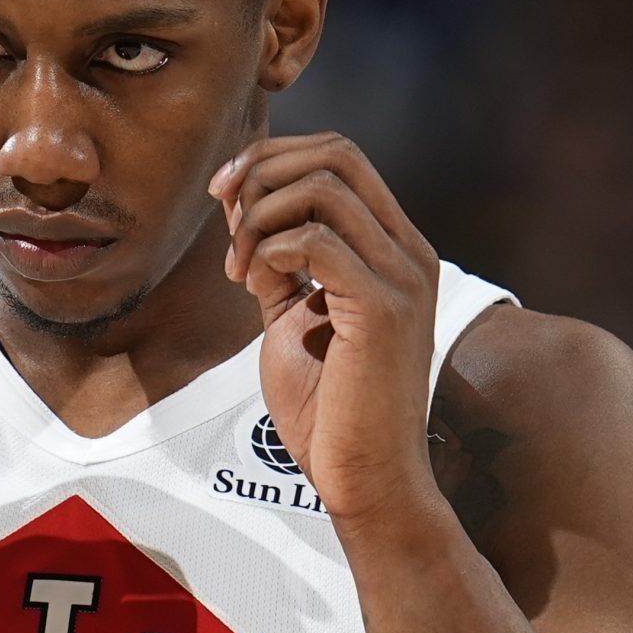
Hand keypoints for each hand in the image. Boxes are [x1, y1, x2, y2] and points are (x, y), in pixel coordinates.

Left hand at [211, 132, 441, 527]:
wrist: (365, 479)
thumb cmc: (331, 411)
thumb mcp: (297, 319)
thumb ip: (282, 266)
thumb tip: (248, 215)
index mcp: (396, 249)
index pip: (341, 158)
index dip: (273, 159)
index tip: (225, 195)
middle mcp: (410, 252)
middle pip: (336, 154)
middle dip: (263, 168)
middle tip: (221, 210)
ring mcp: (403, 277)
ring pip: (322, 188)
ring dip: (259, 217)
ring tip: (237, 269)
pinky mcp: (384, 309)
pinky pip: (314, 240)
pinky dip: (268, 250)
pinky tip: (254, 286)